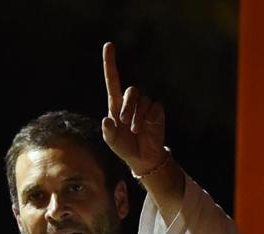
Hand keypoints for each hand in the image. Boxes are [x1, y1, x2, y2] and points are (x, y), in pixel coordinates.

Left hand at [101, 42, 166, 174]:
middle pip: (131, 91)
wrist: (143, 157)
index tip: (108, 45)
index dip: (111, 63)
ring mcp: (145, 105)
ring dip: (137, 116)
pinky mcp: (157, 111)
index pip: (113, 81)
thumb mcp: (112, 142)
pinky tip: (146, 128)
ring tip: (135, 130)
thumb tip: (106, 120)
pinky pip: (154, 107)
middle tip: (124, 122)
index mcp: (116, 105)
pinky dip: (148, 118)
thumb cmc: (125, 147)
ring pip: (142, 101)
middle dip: (127, 106)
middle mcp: (131, 102)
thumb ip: (108, 132)